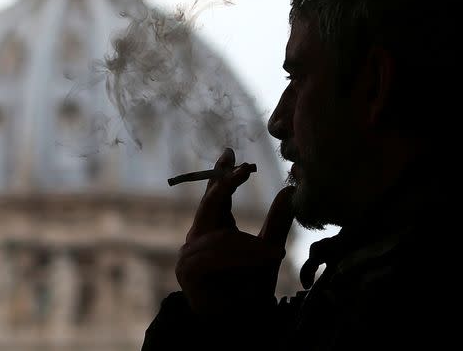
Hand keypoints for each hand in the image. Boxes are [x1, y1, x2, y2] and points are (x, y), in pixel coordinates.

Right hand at [175, 148, 295, 315]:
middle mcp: (198, 236)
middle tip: (244, 170)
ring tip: (271, 255)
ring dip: (247, 245)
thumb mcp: (269, 251)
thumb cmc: (252, 289)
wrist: (240, 324)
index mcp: (214, 229)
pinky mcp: (188, 269)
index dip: (221, 174)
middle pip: (210, 203)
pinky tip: (257, 259)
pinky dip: (238, 256)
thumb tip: (288, 190)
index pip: (215, 195)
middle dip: (226, 184)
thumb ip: (276, 222)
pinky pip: (214, 253)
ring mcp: (189, 252)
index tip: (229, 152)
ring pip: (219, 234)